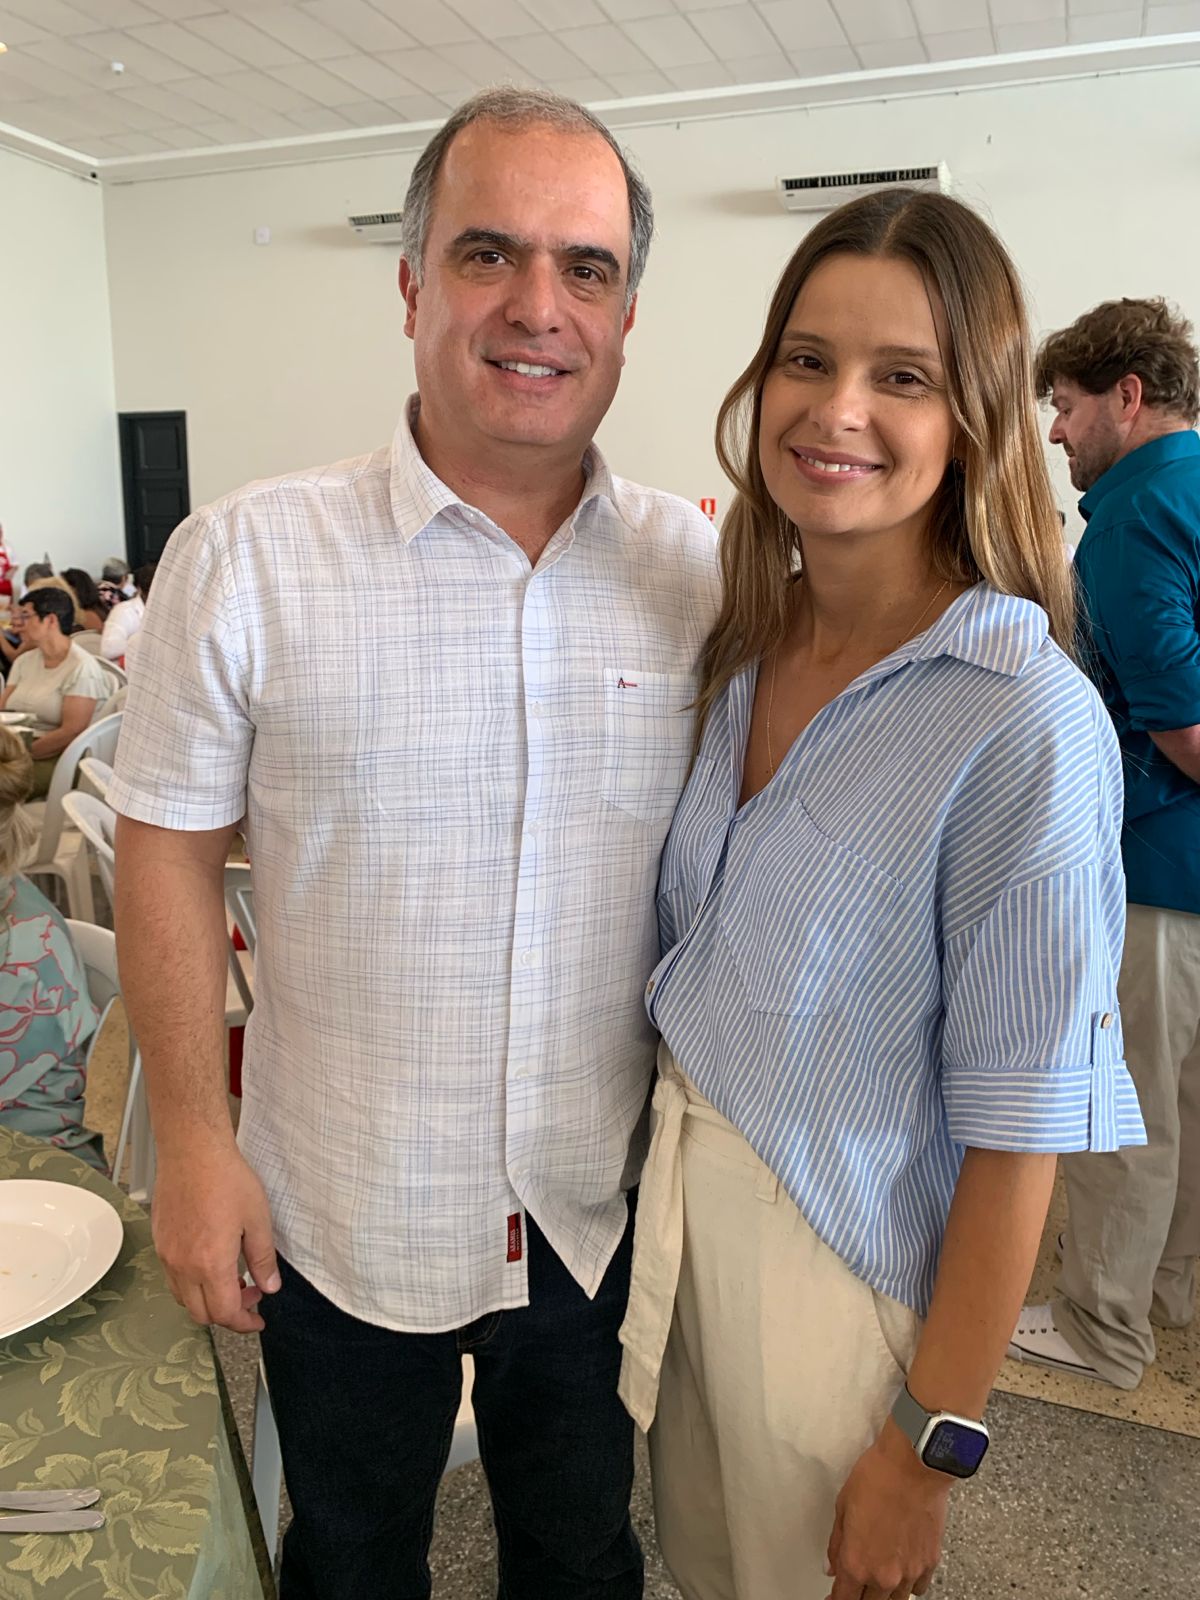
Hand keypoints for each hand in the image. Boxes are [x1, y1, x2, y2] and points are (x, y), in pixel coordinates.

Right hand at [151, 1142, 280, 1332]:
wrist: (192, 1151)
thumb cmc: (225, 1178)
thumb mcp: (258, 1219)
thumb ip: (263, 1258)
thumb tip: (270, 1285)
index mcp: (210, 1264)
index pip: (224, 1313)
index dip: (244, 1323)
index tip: (257, 1319)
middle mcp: (183, 1266)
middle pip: (201, 1314)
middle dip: (228, 1314)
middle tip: (250, 1295)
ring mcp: (167, 1255)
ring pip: (183, 1299)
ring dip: (207, 1300)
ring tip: (231, 1278)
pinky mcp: (159, 1243)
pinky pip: (172, 1278)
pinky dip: (191, 1284)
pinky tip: (209, 1263)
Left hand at [824, 1420, 951, 1598]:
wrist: (914, 1465)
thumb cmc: (878, 1477)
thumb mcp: (842, 1507)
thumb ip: (836, 1544)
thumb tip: (832, 1565)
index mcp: (856, 1563)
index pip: (843, 1599)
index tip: (833, 1597)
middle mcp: (883, 1575)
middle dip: (860, 1596)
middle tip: (855, 1584)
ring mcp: (909, 1572)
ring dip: (884, 1594)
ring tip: (879, 1578)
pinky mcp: (930, 1562)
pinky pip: (918, 1588)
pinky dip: (909, 1584)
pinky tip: (903, 1572)